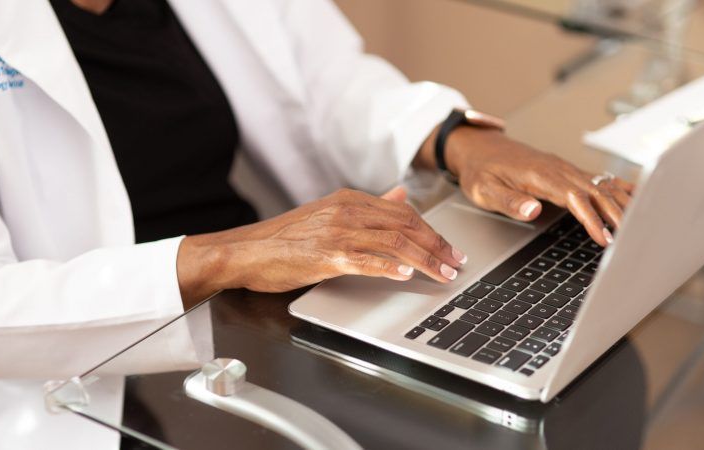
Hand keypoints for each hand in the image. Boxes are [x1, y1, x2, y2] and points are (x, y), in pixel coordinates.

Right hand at [177, 187, 465, 306]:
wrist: (246, 250)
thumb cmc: (286, 238)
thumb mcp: (330, 213)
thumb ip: (369, 205)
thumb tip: (401, 195)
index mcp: (349, 200)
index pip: (404, 213)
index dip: (432, 231)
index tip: (450, 248)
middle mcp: (346, 211)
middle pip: (405, 226)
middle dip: (437, 245)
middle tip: (457, 263)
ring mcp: (336, 232)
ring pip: (393, 242)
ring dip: (424, 259)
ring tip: (443, 274)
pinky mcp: (325, 255)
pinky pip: (364, 260)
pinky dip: (388, 267)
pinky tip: (405, 274)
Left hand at [415, 126, 633, 246]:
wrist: (478, 148)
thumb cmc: (480, 171)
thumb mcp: (484, 190)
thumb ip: (508, 201)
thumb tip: (532, 210)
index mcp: (540, 175)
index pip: (574, 197)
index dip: (591, 218)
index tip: (603, 238)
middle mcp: (557, 168)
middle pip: (596, 191)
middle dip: (616, 214)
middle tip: (631, 239)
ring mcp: (564, 168)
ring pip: (601, 184)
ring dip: (622, 203)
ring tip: (641, 224)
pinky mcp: (566, 170)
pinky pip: (598, 179)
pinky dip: (619, 188)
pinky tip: (637, 196)